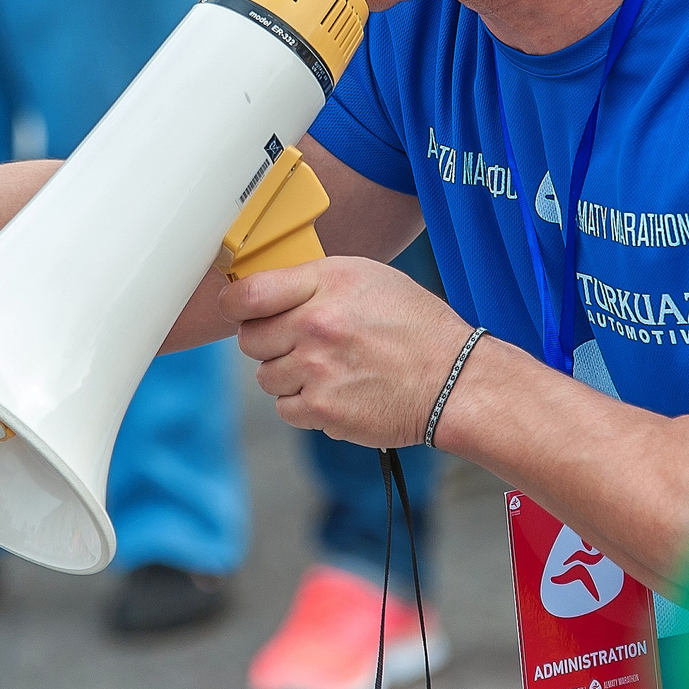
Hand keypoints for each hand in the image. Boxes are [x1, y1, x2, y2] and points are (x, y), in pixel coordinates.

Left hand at [222, 257, 473, 447]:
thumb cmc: (415, 327)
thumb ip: (314, 282)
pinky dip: (304, 404)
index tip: (239, 309)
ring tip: (328, 369)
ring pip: (266, 376)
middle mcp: (317, 324)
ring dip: (288, 375)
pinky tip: (335, 392)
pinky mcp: (323, 410)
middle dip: (268, 341)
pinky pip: (285, 408)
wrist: (454, 380)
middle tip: (299, 343)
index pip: (248, 294)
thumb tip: (263, 292)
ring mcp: (317, 370)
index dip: (234, 303)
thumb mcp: (368, 278)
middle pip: (249, 338)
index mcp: (327, 283)